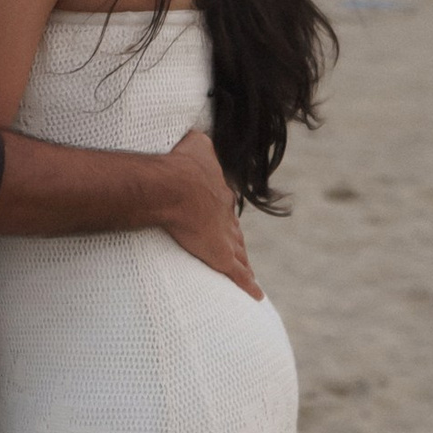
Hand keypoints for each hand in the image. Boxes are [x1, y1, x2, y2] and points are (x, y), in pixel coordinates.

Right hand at [155, 130, 261, 297]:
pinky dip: (248, 286)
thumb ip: (198, 142)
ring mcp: (226, 237)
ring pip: (239, 253)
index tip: (218, 214)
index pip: (222, 203)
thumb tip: (198, 136)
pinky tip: (256, 296)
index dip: (220, 209)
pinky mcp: (222, 257)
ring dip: (243, 261)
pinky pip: (239, 275)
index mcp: (219, 190)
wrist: (176, 185)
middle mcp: (226, 214)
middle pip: (234, 229)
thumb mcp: (194, 142)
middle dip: (235, 237)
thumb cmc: (180, 162)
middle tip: (235, 245)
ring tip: (247, 269)